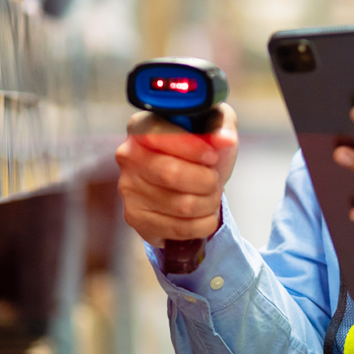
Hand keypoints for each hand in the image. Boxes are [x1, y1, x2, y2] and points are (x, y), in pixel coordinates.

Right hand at [116, 104, 237, 247]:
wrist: (192, 181)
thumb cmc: (201, 149)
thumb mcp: (214, 127)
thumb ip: (221, 126)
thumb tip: (225, 138)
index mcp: (141, 125)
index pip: (160, 136)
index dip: (191, 148)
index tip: (213, 157)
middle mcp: (128, 155)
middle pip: (170, 174)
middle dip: (205, 180)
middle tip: (215, 180)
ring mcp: (128, 188)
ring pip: (179, 205)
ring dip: (208, 203)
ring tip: (211, 196)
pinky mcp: (135, 217)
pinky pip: (178, 228)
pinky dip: (202, 223)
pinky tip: (204, 213)